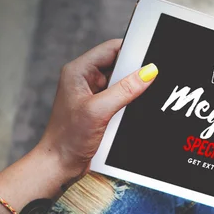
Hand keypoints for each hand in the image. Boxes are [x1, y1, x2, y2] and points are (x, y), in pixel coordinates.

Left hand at [38, 39, 157, 179]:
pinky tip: (131, 112)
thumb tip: (148, 73)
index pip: (111, 49)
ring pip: (122, 84)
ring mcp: (93, 95)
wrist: (61, 164)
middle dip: (135, 73)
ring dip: (132, 91)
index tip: (152, 57)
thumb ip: (125, 90)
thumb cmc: (68, 138)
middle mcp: (85, 80)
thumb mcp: (100, 110)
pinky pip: (121, 99)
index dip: (132, 50)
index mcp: (78, 71)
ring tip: (134, 101)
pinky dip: (130, 104)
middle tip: (149, 81)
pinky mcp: (100, 109)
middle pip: (119, 66)